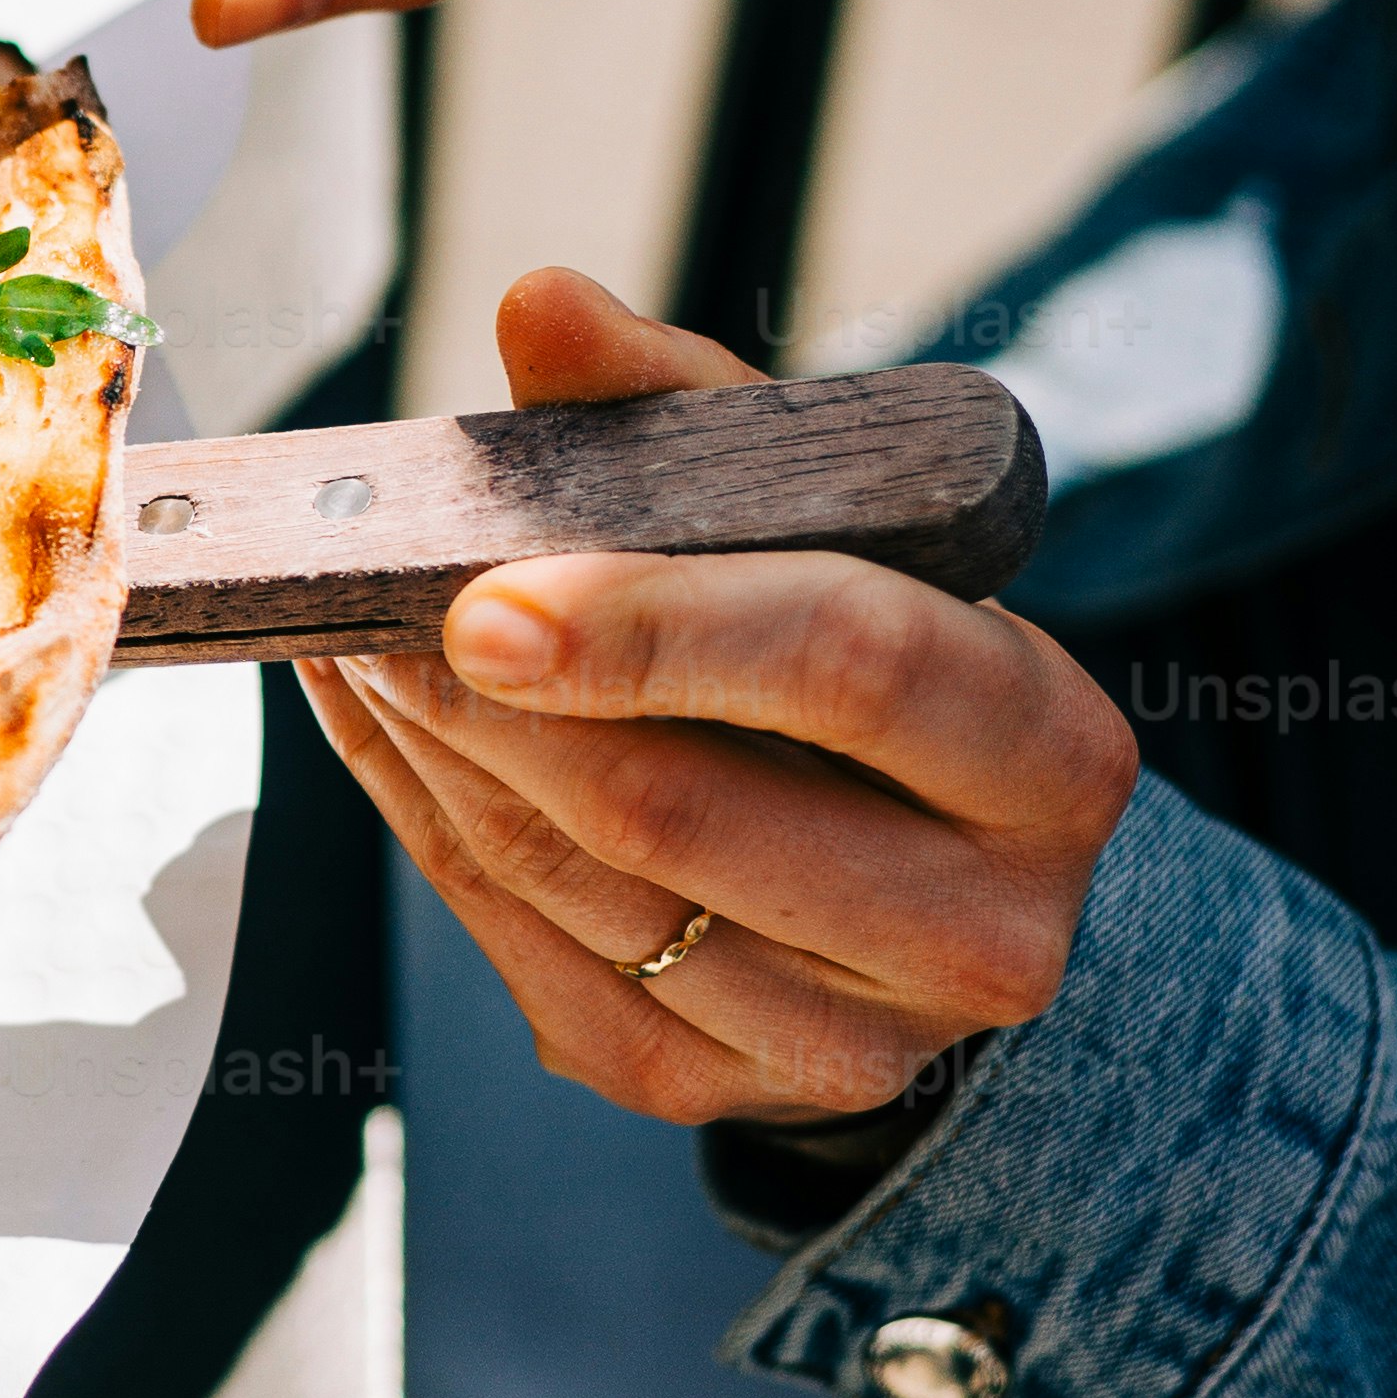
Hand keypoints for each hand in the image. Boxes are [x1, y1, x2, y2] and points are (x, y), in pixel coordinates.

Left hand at [301, 268, 1138, 1127]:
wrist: (954, 886)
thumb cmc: (893, 667)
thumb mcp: (845, 525)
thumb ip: (697, 408)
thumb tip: (543, 308)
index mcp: (1044, 754)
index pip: (849, 664)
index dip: (653, 624)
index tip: (486, 592)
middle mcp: (976, 928)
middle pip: (675, 808)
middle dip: (486, 695)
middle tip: (365, 595)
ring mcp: (843, 1040)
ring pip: (576, 888)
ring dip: (430, 751)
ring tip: (351, 635)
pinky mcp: (709, 1089)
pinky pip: (520, 950)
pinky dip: (423, 822)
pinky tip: (376, 726)